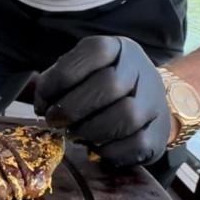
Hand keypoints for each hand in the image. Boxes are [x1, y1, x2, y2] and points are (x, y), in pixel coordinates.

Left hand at [34, 36, 171, 166]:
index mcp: (118, 48)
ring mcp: (154, 101)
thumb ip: (56, 81)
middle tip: (55, 121)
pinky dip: (109, 151)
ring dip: (91, 130)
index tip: (42, 100)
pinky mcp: (159, 132)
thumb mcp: (80, 72)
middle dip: (73, 108)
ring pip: (126, 116)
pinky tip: (95, 148)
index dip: (61, 77)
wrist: (146, 103)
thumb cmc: (100, 87)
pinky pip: (136, 144)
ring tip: (74, 134)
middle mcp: (141, 70)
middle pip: (109, 85)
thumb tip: (39, 102)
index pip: (94, 52)